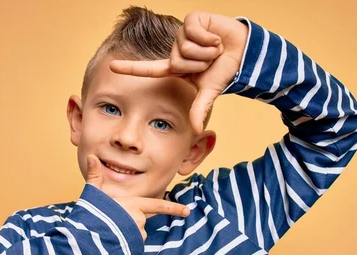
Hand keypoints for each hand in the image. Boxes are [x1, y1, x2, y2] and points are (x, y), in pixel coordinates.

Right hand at [85, 155, 189, 240]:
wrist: (86, 239)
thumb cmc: (90, 214)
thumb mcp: (92, 193)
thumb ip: (95, 176)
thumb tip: (92, 157)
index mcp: (133, 204)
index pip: (158, 205)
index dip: (174, 208)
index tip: (187, 211)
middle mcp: (139, 219)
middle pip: (140, 220)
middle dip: (129, 222)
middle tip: (114, 223)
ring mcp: (138, 234)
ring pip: (136, 233)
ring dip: (126, 232)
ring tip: (109, 231)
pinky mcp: (134, 248)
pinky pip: (132, 244)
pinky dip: (125, 243)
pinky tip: (112, 241)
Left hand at [110, 12, 248, 133]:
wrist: (244, 52)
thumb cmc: (225, 71)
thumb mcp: (209, 91)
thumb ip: (199, 108)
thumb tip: (195, 131)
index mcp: (176, 67)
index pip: (149, 69)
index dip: (130, 68)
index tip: (111, 66)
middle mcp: (176, 51)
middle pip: (176, 61)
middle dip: (197, 64)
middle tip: (210, 61)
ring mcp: (182, 35)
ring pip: (184, 47)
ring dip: (204, 51)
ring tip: (214, 49)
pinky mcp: (192, 20)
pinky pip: (193, 32)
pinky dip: (208, 38)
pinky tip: (215, 38)